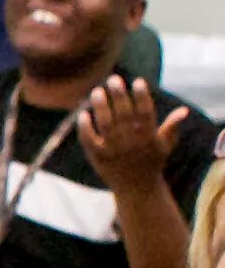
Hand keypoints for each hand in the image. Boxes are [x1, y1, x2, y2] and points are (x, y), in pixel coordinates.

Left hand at [77, 76, 190, 198]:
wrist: (136, 188)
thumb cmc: (151, 162)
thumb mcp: (165, 145)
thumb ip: (171, 127)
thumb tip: (183, 110)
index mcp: (149, 137)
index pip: (146, 113)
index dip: (142, 96)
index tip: (138, 81)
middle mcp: (131, 143)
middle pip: (124, 115)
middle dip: (118, 95)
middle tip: (113, 79)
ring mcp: (113, 149)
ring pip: (105, 124)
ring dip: (100, 106)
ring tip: (96, 91)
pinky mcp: (98, 156)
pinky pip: (89, 139)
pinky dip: (85, 126)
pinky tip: (83, 113)